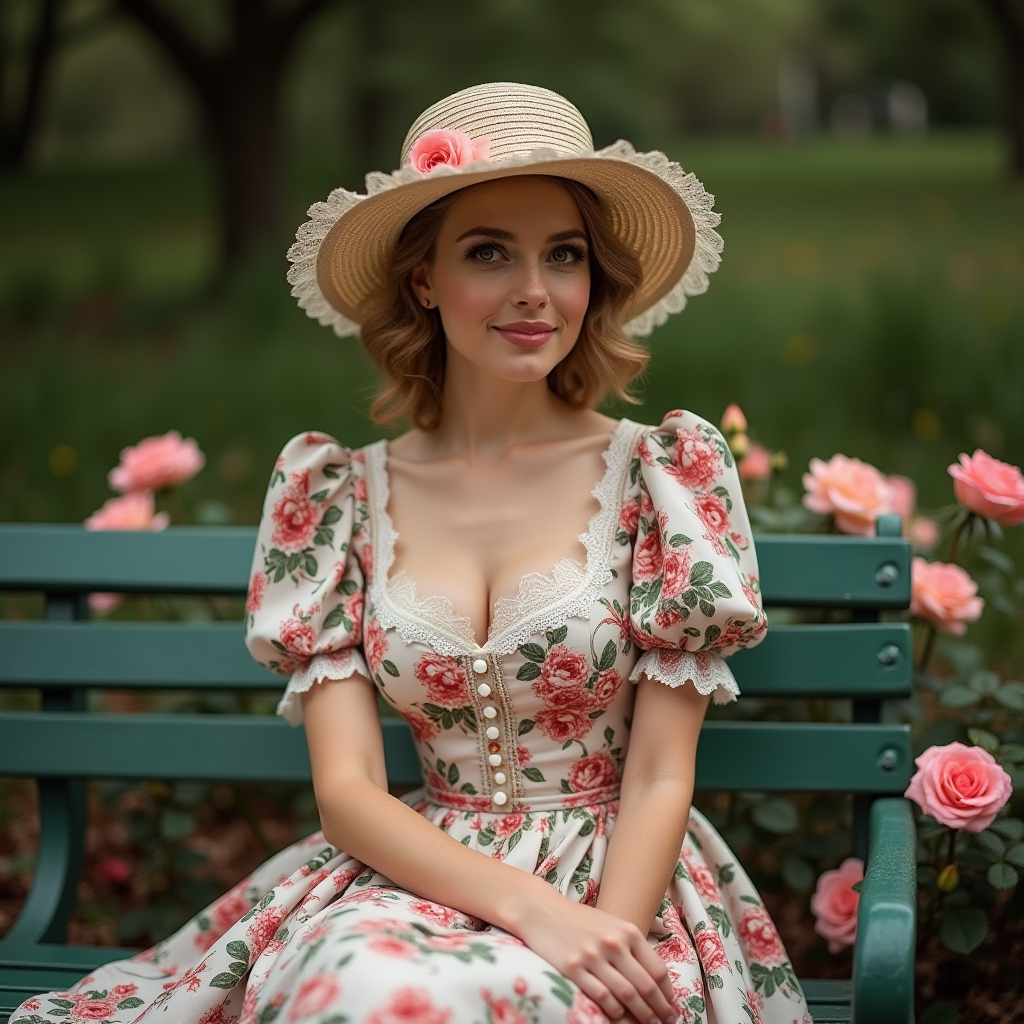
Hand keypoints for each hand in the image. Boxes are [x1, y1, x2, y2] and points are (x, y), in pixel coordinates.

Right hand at [513, 890, 678, 1023]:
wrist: (543, 910)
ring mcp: (593, 956)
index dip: (667, 992)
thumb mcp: (611, 924)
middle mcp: (613, 943)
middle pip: (645, 985)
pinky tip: (618, 1015)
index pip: (657, 969)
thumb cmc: (580, 920)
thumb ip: (631, 945)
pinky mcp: (573, 968)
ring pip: (626, 994)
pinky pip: (601, 996)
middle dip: (659, 1008)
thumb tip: (656, 976)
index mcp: (627, 931)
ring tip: (648, 1023)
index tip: (672, 1005)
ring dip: (641, 1014)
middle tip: (667, 1021)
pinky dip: (614, 1010)